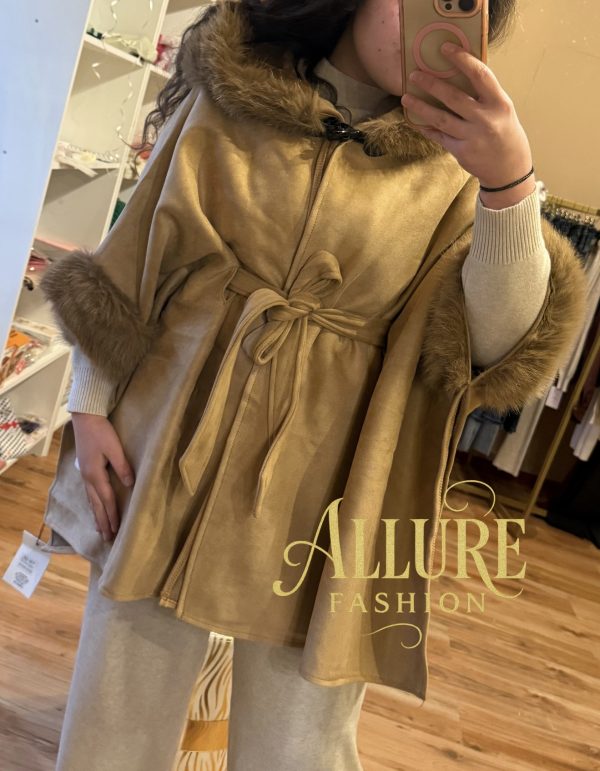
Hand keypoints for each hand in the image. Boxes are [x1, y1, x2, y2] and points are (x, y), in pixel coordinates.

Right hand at [71, 413, 134, 541]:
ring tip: (101, 530)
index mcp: (95, 474)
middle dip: (103, 521)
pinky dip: (93, 505)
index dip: (113, 515)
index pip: (107, 499)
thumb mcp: (114, 448)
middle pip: (97, 505)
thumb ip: (122, 467)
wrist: (85, 418)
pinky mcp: (85, 469)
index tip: (117, 530)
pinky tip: (94, 507)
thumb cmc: (101, 432)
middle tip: (108, 538)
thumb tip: (130, 485)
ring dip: (97, 516)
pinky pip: (89, 493)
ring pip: (91, 500)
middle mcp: (88, 478)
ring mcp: (84, 474)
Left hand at [400, 42, 535, 207]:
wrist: (509, 170)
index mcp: (499, 103)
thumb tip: (457, 75)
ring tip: (406, 98)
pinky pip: (439, 136)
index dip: (461, 60)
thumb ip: (484, 95)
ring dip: (421, 107)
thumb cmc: (505, 133)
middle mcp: (485, 119)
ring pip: (441, 119)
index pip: (479, 75)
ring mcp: (472, 137)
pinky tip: (415, 121)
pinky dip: (427, 128)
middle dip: (431, 84)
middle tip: (414, 75)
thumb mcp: (502, 110)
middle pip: (454, 97)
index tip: (445, 48)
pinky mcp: (461, 152)